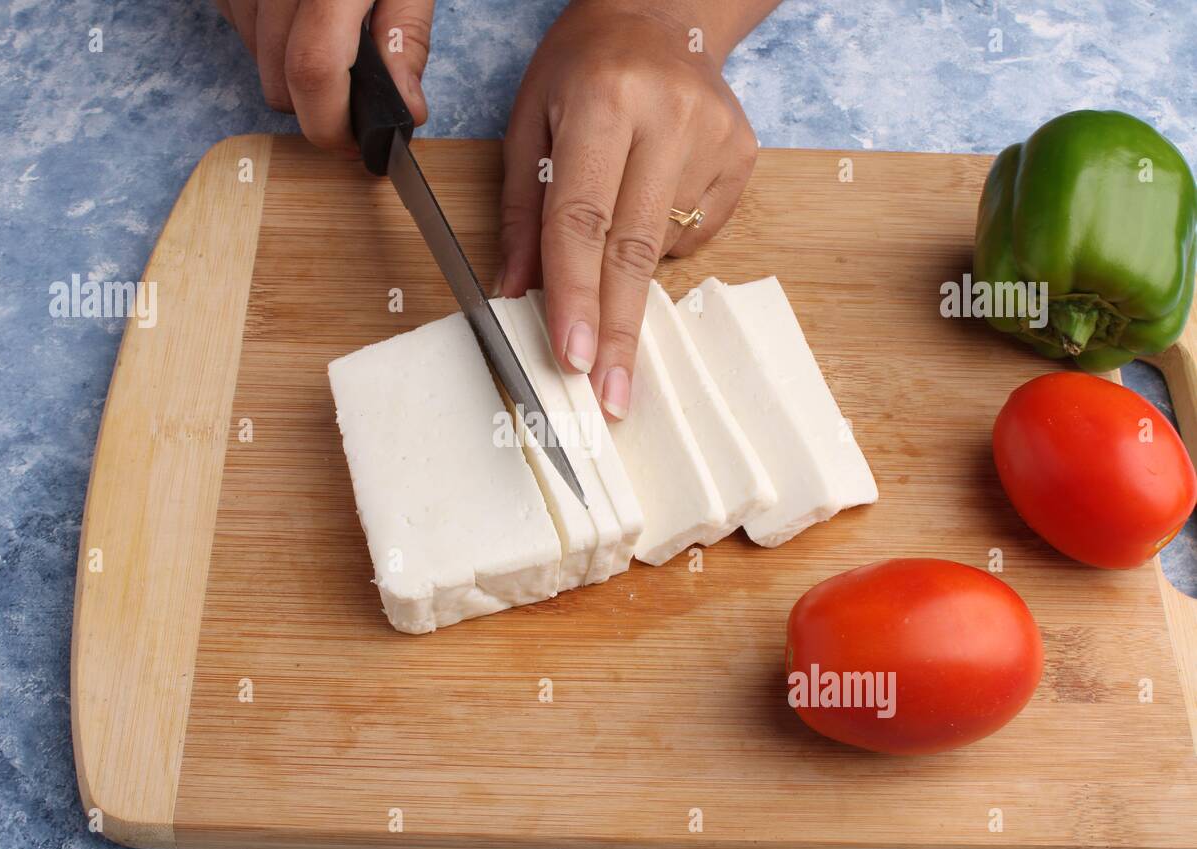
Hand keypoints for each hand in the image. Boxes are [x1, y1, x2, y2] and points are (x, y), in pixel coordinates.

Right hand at [215, 0, 433, 153]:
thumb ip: (406, 35)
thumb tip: (404, 111)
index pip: (312, 72)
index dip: (331, 125)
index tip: (359, 146)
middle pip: (278, 80)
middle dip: (319, 103)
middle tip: (358, 87)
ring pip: (255, 58)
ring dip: (291, 65)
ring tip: (329, 24)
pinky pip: (235, 21)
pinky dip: (267, 30)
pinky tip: (296, 4)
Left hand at [499, 1, 762, 418]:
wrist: (660, 15)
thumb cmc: (582, 67)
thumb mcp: (530, 123)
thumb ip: (522, 212)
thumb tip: (516, 294)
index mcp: (605, 102)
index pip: (583, 219)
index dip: (575, 296)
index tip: (572, 359)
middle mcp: (669, 117)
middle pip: (633, 251)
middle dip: (616, 331)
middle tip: (610, 398)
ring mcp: (716, 138)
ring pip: (663, 248)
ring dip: (627, 273)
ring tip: (612, 227)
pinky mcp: (743, 156)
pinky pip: (694, 234)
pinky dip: (661, 240)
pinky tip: (649, 195)